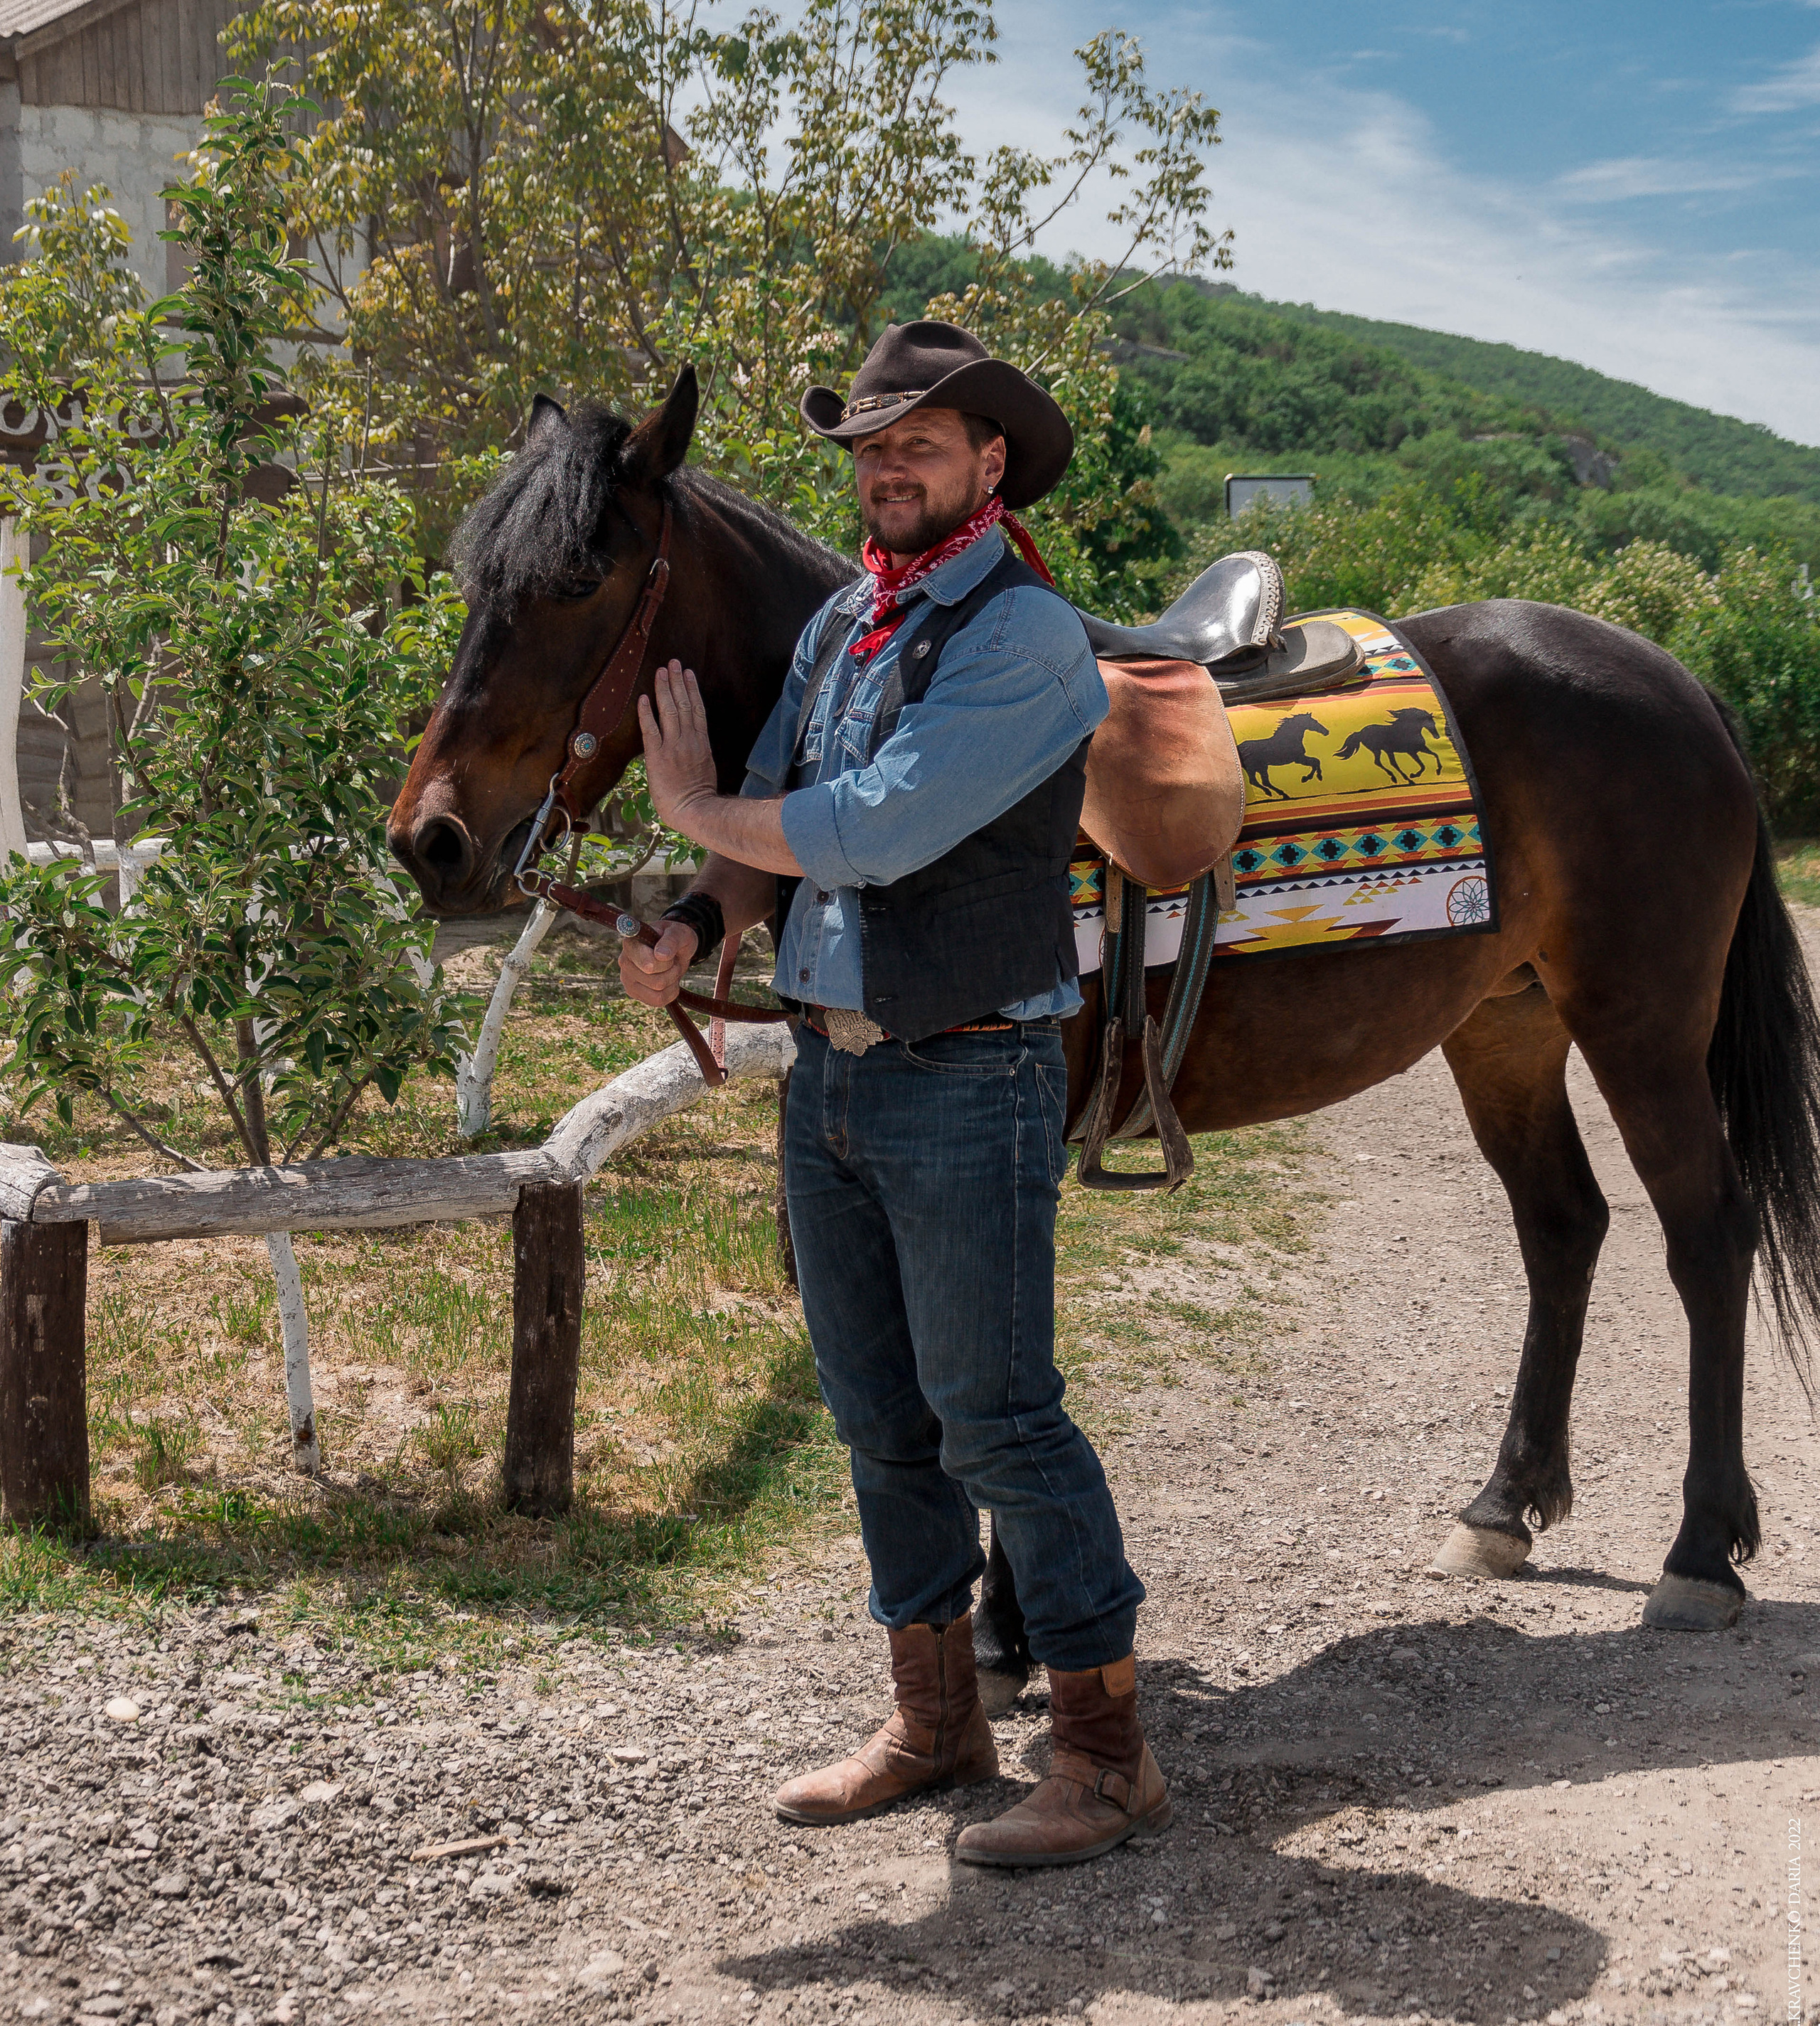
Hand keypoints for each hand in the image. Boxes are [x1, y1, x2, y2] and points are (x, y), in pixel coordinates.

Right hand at [619, 917, 698, 1006]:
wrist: (672, 949)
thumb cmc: (674, 938)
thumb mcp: (680, 933)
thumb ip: (672, 940)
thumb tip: (661, 955)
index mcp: (632, 943)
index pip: (649, 965)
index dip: (666, 963)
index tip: (668, 953)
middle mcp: (624, 961)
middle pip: (657, 982)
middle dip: (672, 972)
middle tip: (672, 960)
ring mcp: (627, 979)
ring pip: (658, 994)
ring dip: (672, 981)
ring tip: (669, 968)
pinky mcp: (633, 992)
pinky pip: (658, 1001)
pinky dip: (670, 993)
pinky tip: (667, 980)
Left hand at [638, 660, 718, 834]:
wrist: (695, 810)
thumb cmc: (701, 798)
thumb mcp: (705, 770)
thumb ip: (697, 754)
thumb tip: (692, 749)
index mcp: (701, 743)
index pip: (697, 710)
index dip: (692, 690)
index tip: (688, 674)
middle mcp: (688, 739)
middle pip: (683, 704)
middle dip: (677, 681)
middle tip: (673, 663)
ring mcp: (673, 746)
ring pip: (669, 710)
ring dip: (664, 688)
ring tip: (662, 670)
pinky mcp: (657, 755)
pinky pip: (650, 729)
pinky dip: (646, 712)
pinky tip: (643, 697)